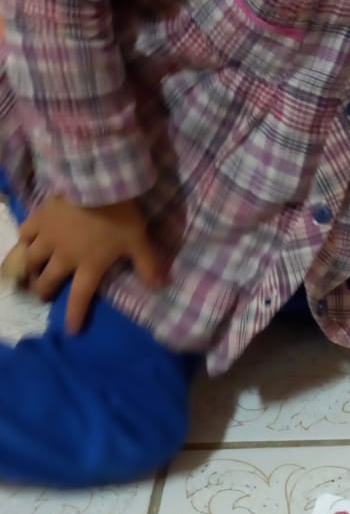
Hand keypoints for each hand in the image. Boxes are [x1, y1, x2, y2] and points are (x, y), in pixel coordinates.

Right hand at [19, 195, 162, 332]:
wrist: (96, 183)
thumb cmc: (119, 214)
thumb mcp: (138, 240)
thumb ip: (147, 265)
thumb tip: (160, 286)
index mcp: (89, 265)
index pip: (80, 297)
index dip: (74, 315)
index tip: (71, 331)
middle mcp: (64, 257)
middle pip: (47, 281)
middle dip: (43, 292)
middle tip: (43, 294)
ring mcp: (48, 238)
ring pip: (31, 260)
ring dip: (31, 269)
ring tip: (32, 271)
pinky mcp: (39, 219)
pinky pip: (24, 234)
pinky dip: (25, 240)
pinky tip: (27, 240)